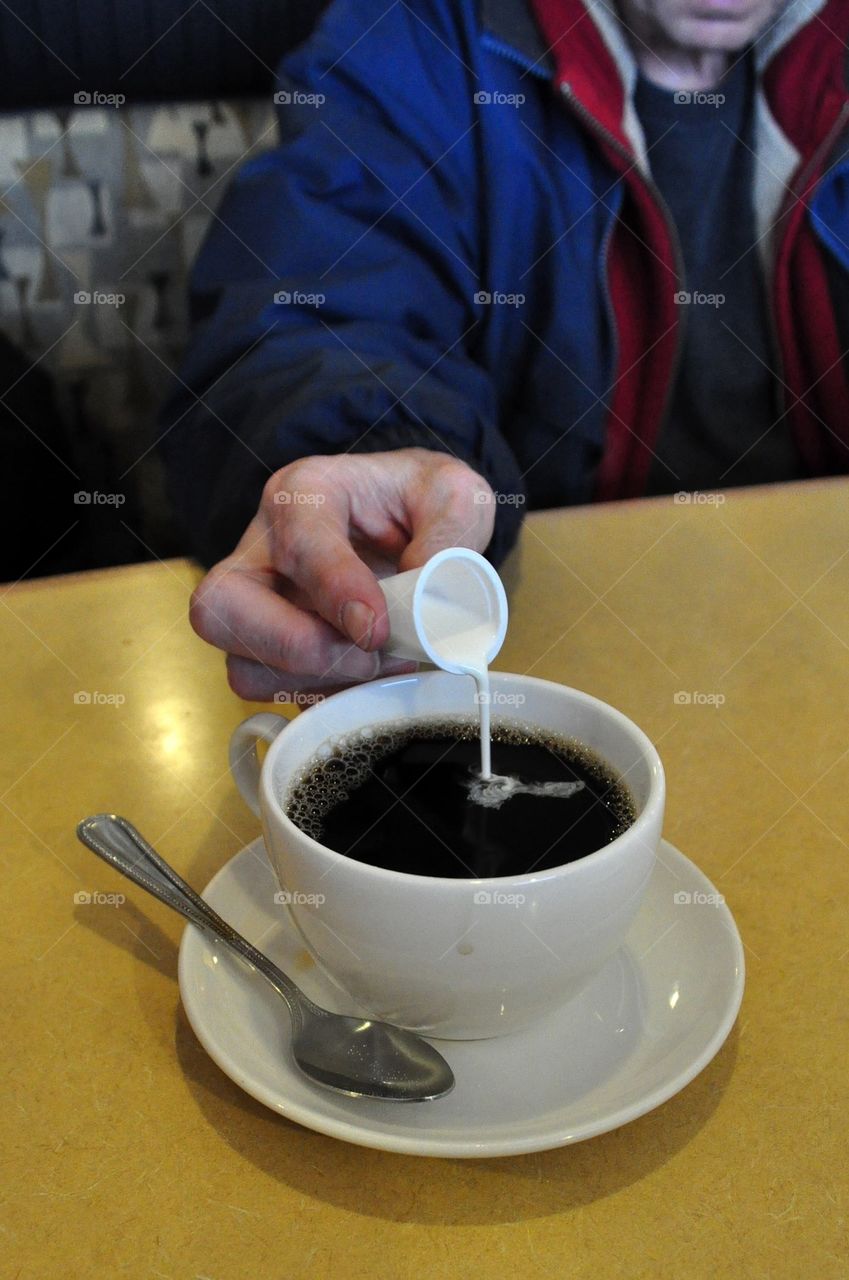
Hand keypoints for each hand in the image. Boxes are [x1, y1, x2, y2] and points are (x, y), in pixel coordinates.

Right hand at [189, 448, 495, 700]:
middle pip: (220, 607)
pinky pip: (276, 694)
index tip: (377, 628)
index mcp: (305, 493)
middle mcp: (264, 547)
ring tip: (377, 667)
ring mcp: (260, 605)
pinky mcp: (274, 651)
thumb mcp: (455, 495)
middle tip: (364, 656)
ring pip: (241, 664)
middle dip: (292, 646)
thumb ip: (449, 538)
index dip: (334, 590)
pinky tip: (367, 681)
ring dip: (311, 681)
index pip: (297, 542)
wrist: (411, 521)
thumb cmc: (421, 501)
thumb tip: (423, 603)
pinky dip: (322, 699)